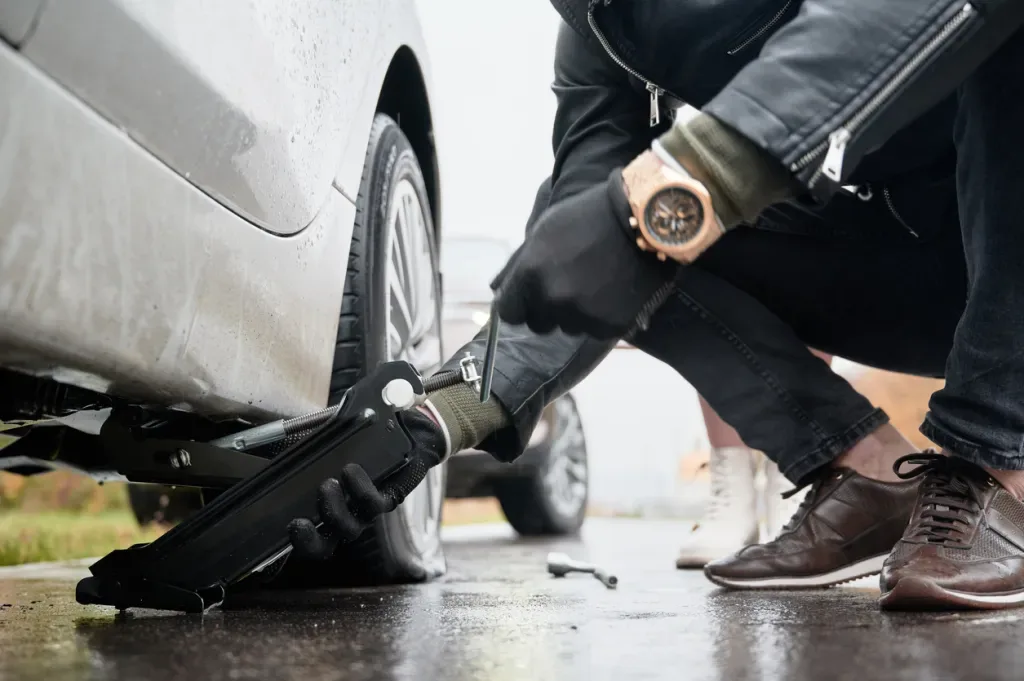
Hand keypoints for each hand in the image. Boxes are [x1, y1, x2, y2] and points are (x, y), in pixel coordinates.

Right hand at [288, 407, 445, 558]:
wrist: (403, 433)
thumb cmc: (357, 445)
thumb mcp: (321, 450)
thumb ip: (296, 454)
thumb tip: (263, 452)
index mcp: (324, 511)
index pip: (306, 537)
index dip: (295, 542)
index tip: (284, 527)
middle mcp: (344, 518)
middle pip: (324, 546)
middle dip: (309, 542)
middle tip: (298, 524)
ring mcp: (365, 512)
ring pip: (349, 529)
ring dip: (334, 511)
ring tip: (328, 484)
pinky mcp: (388, 500)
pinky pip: (373, 505)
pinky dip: (360, 490)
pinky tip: (351, 471)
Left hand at [491, 168, 678, 339]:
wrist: (645, 218)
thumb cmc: (589, 217)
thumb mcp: (545, 230)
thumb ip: (518, 265)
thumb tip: (496, 291)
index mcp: (531, 273)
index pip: (509, 313)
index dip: (519, 305)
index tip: (530, 298)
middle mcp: (553, 298)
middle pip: (539, 323)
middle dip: (548, 308)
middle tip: (570, 283)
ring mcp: (583, 314)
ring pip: (569, 327)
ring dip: (576, 312)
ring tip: (596, 282)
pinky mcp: (610, 326)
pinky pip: (596, 330)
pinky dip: (602, 316)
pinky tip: (613, 291)